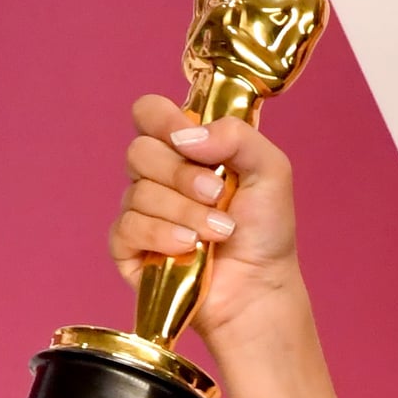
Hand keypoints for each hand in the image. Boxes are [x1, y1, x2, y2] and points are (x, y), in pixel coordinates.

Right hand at [111, 93, 302, 342]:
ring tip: (219, 232)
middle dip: (183, 175)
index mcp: (186, 148)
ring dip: (186, 213)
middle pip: (140, 151)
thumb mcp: (271, 170)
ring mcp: (140, 209)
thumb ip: (237, 136)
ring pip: (138, 192)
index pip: (149, 113)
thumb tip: (185, 136)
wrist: (260, 285)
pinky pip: (127, 227)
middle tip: (217, 196)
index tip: (188, 141)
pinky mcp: (128, 246)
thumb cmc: (265, 229)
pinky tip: (189, 248)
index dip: (162, 120)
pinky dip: (163, 235)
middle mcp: (158, 174)